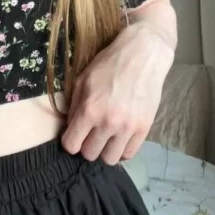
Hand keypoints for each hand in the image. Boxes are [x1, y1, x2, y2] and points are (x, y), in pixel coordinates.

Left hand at [60, 22, 173, 164]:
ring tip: (106, 136)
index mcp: (89, 110)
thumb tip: (70, 128)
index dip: (70, 141)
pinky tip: (119, 137)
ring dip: (105, 150)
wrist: (143, 55)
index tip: (74, 134)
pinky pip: (129, 154)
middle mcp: (108, 123)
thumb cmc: (109, 64)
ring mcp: (128, 129)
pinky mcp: (144, 129)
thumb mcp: (83, 80)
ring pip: (110, 159)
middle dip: (86, 145)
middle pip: (90, 154)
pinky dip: (122, 149)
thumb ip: (74, 106)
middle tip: (91, 132)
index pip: (71, 145)